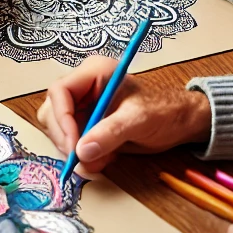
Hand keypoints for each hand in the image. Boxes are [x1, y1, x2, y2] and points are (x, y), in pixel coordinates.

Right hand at [37, 57, 211, 176]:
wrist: (179, 123)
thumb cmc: (163, 111)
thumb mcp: (138, 120)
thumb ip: (109, 133)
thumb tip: (82, 152)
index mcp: (94, 72)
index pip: (60, 91)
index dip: (61, 119)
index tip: (73, 146)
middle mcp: (83, 87)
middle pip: (53, 112)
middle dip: (66, 138)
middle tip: (82, 159)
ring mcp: (83, 106)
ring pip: (58, 129)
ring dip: (75, 149)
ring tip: (102, 158)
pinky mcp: (86, 124)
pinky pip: (71, 141)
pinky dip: (83, 155)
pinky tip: (105, 158)